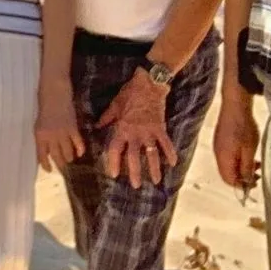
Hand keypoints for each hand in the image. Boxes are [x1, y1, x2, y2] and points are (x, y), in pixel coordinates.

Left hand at [35, 78, 84, 169]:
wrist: (54, 91)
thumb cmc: (44, 106)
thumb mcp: (38, 123)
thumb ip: (42, 138)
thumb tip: (45, 153)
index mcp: (39, 135)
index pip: (42, 156)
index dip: (46, 165)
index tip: (49, 171)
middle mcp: (51, 137)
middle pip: (57, 157)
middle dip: (61, 165)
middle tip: (64, 169)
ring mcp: (63, 133)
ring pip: (68, 153)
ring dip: (70, 158)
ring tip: (71, 160)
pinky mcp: (74, 128)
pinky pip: (78, 144)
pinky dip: (80, 150)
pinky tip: (80, 152)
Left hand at [97, 73, 178, 187]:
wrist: (148, 83)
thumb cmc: (129, 93)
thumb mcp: (114, 105)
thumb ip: (106, 118)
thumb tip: (96, 127)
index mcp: (122, 128)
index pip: (115, 150)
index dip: (114, 163)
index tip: (114, 174)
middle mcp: (135, 133)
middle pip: (134, 157)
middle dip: (135, 172)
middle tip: (137, 186)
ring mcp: (149, 132)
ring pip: (151, 154)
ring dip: (154, 168)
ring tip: (157, 181)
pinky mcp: (160, 128)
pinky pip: (166, 143)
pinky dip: (170, 153)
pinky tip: (173, 163)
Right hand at [213, 92, 261, 190]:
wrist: (235, 105)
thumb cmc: (244, 128)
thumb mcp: (249, 150)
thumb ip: (246, 168)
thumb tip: (246, 183)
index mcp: (223, 159)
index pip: (229, 180)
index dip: (242, 186)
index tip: (256, 182)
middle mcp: (217, 154)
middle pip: (227, 173)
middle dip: (242, 177)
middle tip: (258, 173)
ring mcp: (218, 146)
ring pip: (228, 164)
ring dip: (241, 167)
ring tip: (255, 163)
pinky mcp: (220, 139)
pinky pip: (227, 156)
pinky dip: (238, 159)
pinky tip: (247, 152)